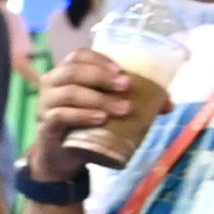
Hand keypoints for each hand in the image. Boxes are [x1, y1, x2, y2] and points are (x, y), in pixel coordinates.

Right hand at [32, 47, 137, 170]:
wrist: (65, 157)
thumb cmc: (87, 125)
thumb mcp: (109, 110)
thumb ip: (133, 102)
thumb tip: (168, 105)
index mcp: (67, 73)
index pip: (79, 56)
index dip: (100, 59)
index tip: (122, 70)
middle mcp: (52, 85)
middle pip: (73, 71)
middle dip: (102, 76)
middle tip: (126, 86)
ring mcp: (46, 105)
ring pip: (69, 93)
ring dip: (98, 99)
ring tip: (122, 109)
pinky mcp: (45, 127)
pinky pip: (60, 116)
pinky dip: (82, 116)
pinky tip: (100, 119)